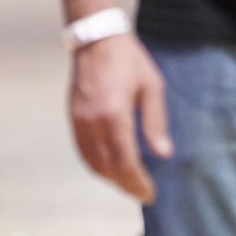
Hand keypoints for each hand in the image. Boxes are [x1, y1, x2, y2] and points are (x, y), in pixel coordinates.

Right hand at [70, 32, 170, 203]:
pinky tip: (110, 167)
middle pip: (107, 167)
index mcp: (114, 115)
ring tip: (128, 183)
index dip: (137, 182)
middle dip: (125, 185)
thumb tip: (163, 154)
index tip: (150, 195)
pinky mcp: (73, 118)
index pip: (125, 161)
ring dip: (110, 178)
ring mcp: (79, 121)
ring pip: (92, 162)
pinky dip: (96, 165)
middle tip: (142, 193)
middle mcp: (93, 122)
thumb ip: (156, 123)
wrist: (96, 40)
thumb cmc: (129, 60)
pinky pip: (83, 151)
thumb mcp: (152, 87)